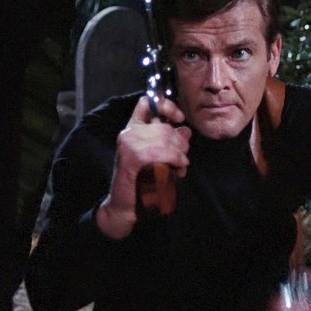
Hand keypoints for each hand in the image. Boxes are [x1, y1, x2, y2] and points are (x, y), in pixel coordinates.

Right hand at [97, 96, 190, 238]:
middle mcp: (129, 133)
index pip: (147, 103)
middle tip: (183, 157)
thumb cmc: (143, 183)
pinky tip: (178, 170)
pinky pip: (161, 152)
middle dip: (180, 142)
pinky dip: (174, 160)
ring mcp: (128, 144)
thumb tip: (185, 129)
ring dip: (179, 154)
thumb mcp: (159, 158)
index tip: (179, 119)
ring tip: (180, 167)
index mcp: (133, 129)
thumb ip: (170, 141)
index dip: (167, 106)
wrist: (124, 207)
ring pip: (165, 138)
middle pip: (164, 126)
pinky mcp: (131, 157)